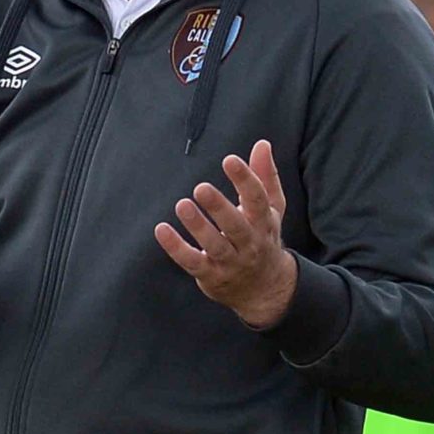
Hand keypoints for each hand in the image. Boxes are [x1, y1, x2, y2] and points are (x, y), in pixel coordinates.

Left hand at [154, 139, 298, 328]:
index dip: (246, 180)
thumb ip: (265, 176)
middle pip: (236, 226)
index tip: (230, 160)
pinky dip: (176, 248)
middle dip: (219, 207)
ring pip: (215, 245)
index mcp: (264, 223)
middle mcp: (250, 244)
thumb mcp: (272, 209)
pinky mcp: (211, 276)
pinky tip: (161, 230)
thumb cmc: (263, 238)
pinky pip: (192, 262)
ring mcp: (230, 262)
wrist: (266, 289)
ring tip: (182, 205)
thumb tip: (262, 144)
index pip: (257, 200)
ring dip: (198, 227)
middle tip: (200, 187)